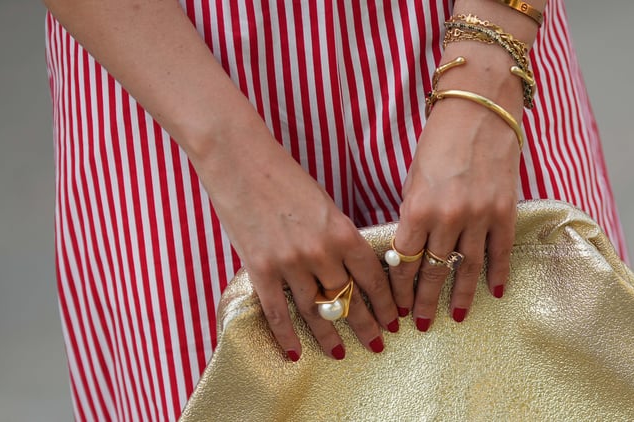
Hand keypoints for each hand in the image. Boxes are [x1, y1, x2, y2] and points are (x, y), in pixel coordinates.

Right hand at [194, 126, 398, 360]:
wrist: (241, 160)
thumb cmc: (284, 177)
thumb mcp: (325, 204)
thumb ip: (338, 237)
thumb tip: (351, 268)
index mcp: (343, 232)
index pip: (373, 278)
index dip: (384, 303)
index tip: (392, 319)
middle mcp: (321, 253)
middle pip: (349, 300)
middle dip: (366, 325)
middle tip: (377, 344)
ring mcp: (290, 264)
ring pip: (316, 311)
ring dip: (329, 336)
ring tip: (340, 353)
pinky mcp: (260, 269)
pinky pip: (277, 313)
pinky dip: (286, 336)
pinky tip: (295, 353)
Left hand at [389, 83, 520, 330]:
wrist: (480, 109)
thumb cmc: (439, 140)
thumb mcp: (414, 178)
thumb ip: (413, 214)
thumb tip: (410, 249)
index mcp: (418, 208)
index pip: (405, 261)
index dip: (400, 287)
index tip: (397, 305)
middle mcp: (448, 217)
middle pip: (435, 272)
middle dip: (425, 301)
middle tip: (420, 324)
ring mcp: (480, 216)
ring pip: (468, 269)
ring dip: (460, 296)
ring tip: (455, 316)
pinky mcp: (505, 211)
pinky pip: (500, 252)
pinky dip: (497, 275)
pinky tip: (494, 292)